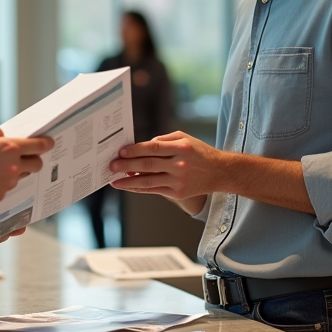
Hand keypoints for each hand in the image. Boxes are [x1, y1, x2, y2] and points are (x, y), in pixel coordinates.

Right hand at [0, 125, 52, 206]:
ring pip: (22, 177)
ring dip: (16, 172)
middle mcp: (13, 166)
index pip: (37, 146)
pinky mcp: (0, 196)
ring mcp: (7, 183)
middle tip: (27, 158)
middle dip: (35, 160)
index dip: (46, 143)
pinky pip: (7, 188)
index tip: (49, 143)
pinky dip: (2, 184)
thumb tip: (2, 134)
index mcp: (10, 148)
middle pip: (37, 165)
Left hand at [108, 131, 224, 199]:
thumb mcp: (185, 138)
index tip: (120, 152)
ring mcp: (178, 180)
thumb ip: (163, 140)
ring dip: (129, 181)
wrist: (220, 172)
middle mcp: (179, 164)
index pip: (152, 148)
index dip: (134, 150)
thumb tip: (142, 146)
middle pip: (147, 165)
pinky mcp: (178, 193)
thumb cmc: (200, 152)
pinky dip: (139, 188)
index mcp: (181, 148)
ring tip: (115, 181)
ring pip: (148, 181)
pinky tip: (128, 186)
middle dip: (126, 165)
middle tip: (111, 166)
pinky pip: (154, 190)